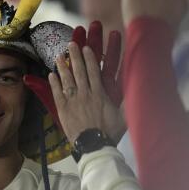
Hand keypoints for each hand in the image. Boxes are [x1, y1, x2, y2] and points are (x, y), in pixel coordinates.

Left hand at [25, 21, 124, 143]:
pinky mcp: (63, 109)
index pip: (94, 72)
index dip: (90, 59)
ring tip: (59, 56)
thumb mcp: (124, 116)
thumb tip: (138, 90)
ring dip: (63, 67)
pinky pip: (57, 93)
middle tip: (71, 44)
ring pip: (67, 80)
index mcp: (100, 94)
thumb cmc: (110, 132)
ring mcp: (73, 101)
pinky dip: (54, 83)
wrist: (94, 145)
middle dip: (75, 56)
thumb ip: (126, 102)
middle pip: (79, 71)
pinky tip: (51, 74)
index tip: (87, 48)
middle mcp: (86, 94)